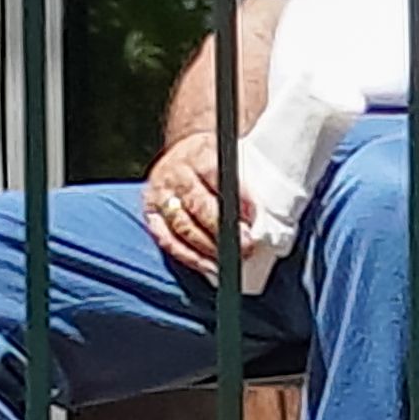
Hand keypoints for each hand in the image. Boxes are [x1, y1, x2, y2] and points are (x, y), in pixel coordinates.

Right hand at [141, 126, 251, 275]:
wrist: (184, 153)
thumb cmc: (216, 160)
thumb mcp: (231, 156)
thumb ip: (244, 178)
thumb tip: (267, 210)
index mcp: (200, 153)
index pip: (218, 176)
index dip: (238, 198)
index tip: (254, 217)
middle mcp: (176, 173)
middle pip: (199, 205)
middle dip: (225, 230)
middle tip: (247, 245)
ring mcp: (160, 194)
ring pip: (183, 227)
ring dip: (209, 248)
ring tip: (231, 261)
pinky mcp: (151, 214)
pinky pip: (167, 241)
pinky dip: (189, 257)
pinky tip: (209, 266)